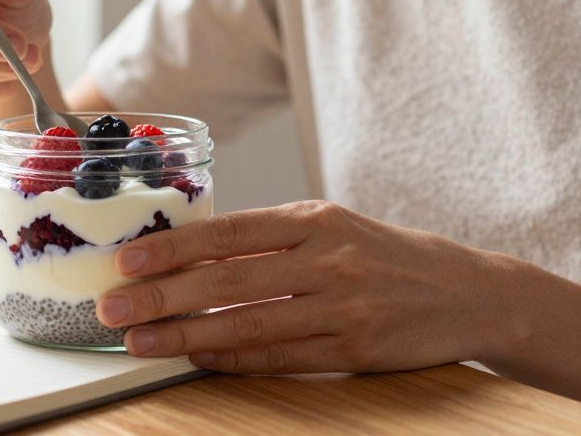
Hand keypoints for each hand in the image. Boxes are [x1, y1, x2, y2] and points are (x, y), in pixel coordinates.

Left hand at [96, 200, 522, 373]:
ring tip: (141, 342)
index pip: (229, 231)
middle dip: (162, 296)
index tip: (127, 261)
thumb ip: (269, 238)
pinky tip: (197, 361)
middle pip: (228, 279)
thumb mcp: (331, 227)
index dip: (173, 248)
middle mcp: (327, 259)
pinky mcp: (355, 349)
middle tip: (113, 308)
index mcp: (315, 219)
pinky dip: (234, 361)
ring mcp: (343, 306)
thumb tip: (191, 252)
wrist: (468, 292)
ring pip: (247, 324)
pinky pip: (280, 358)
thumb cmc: (383, 255)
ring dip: (186, 336)